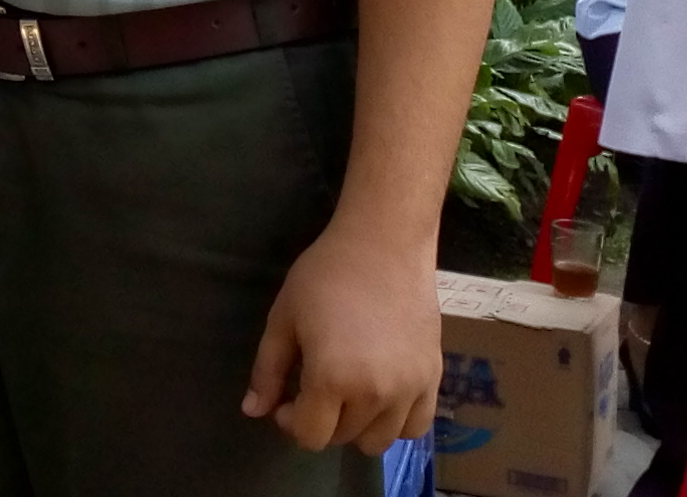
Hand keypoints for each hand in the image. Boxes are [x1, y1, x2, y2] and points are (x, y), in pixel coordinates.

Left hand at [243, 220, 443, 454]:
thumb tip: (253, 412)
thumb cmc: (325, 276)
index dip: (291, 422)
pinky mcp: (434, 379)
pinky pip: (416, 427)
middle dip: (320, 421)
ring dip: (356, 427)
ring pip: (379, 440)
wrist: (384, 245)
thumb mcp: (283, 319)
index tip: (286, 398)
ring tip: (346, 393)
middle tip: (312, 389)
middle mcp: (376, 395)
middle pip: (342, 438)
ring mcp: (410, 390)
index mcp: (333, 380)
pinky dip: (395, 423)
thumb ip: (267, 371)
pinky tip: (380, 397)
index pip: (310, 436)